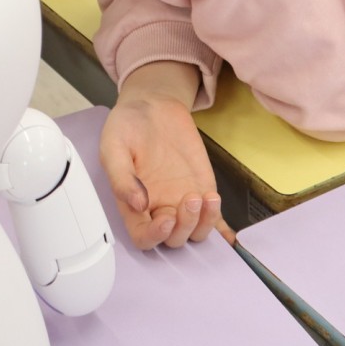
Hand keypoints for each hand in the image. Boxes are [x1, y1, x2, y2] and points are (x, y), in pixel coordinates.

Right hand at [100, 68, 231, 249]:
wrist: (153, 106)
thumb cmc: (127, 126)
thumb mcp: (114, 146)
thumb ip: (121, 177)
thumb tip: (136, 204)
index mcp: (133, 204)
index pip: (143, 237)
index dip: (155, 236)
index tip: (165, 219)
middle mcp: (158, 209)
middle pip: (173, 239)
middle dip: (184, 226)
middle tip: (189, 199)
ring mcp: (182, 202)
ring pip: (195, 233)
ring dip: (203, 224)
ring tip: (207, 197)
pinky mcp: (202, 191)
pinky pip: (214, 218)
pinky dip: (222, 229)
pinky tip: (230, 234)